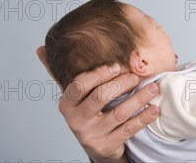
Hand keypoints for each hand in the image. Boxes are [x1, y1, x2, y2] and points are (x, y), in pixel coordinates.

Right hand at [37, 46, 160, 162]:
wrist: (98, 146)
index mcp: (67, 104)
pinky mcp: (106, 146)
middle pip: (100, 97)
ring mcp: (91, 134)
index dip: (99, 74)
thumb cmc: (88, 113)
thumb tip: (40, 49)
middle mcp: (76, 120)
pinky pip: (128, 129)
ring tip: (153, 87)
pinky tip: (154, 108)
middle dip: (122, 83)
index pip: (80, 85)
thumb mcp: (75, 95)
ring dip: (139, 98)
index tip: (117, 65)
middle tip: (137, 76)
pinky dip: (143, 117)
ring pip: (118, 113)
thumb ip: (59, 73)